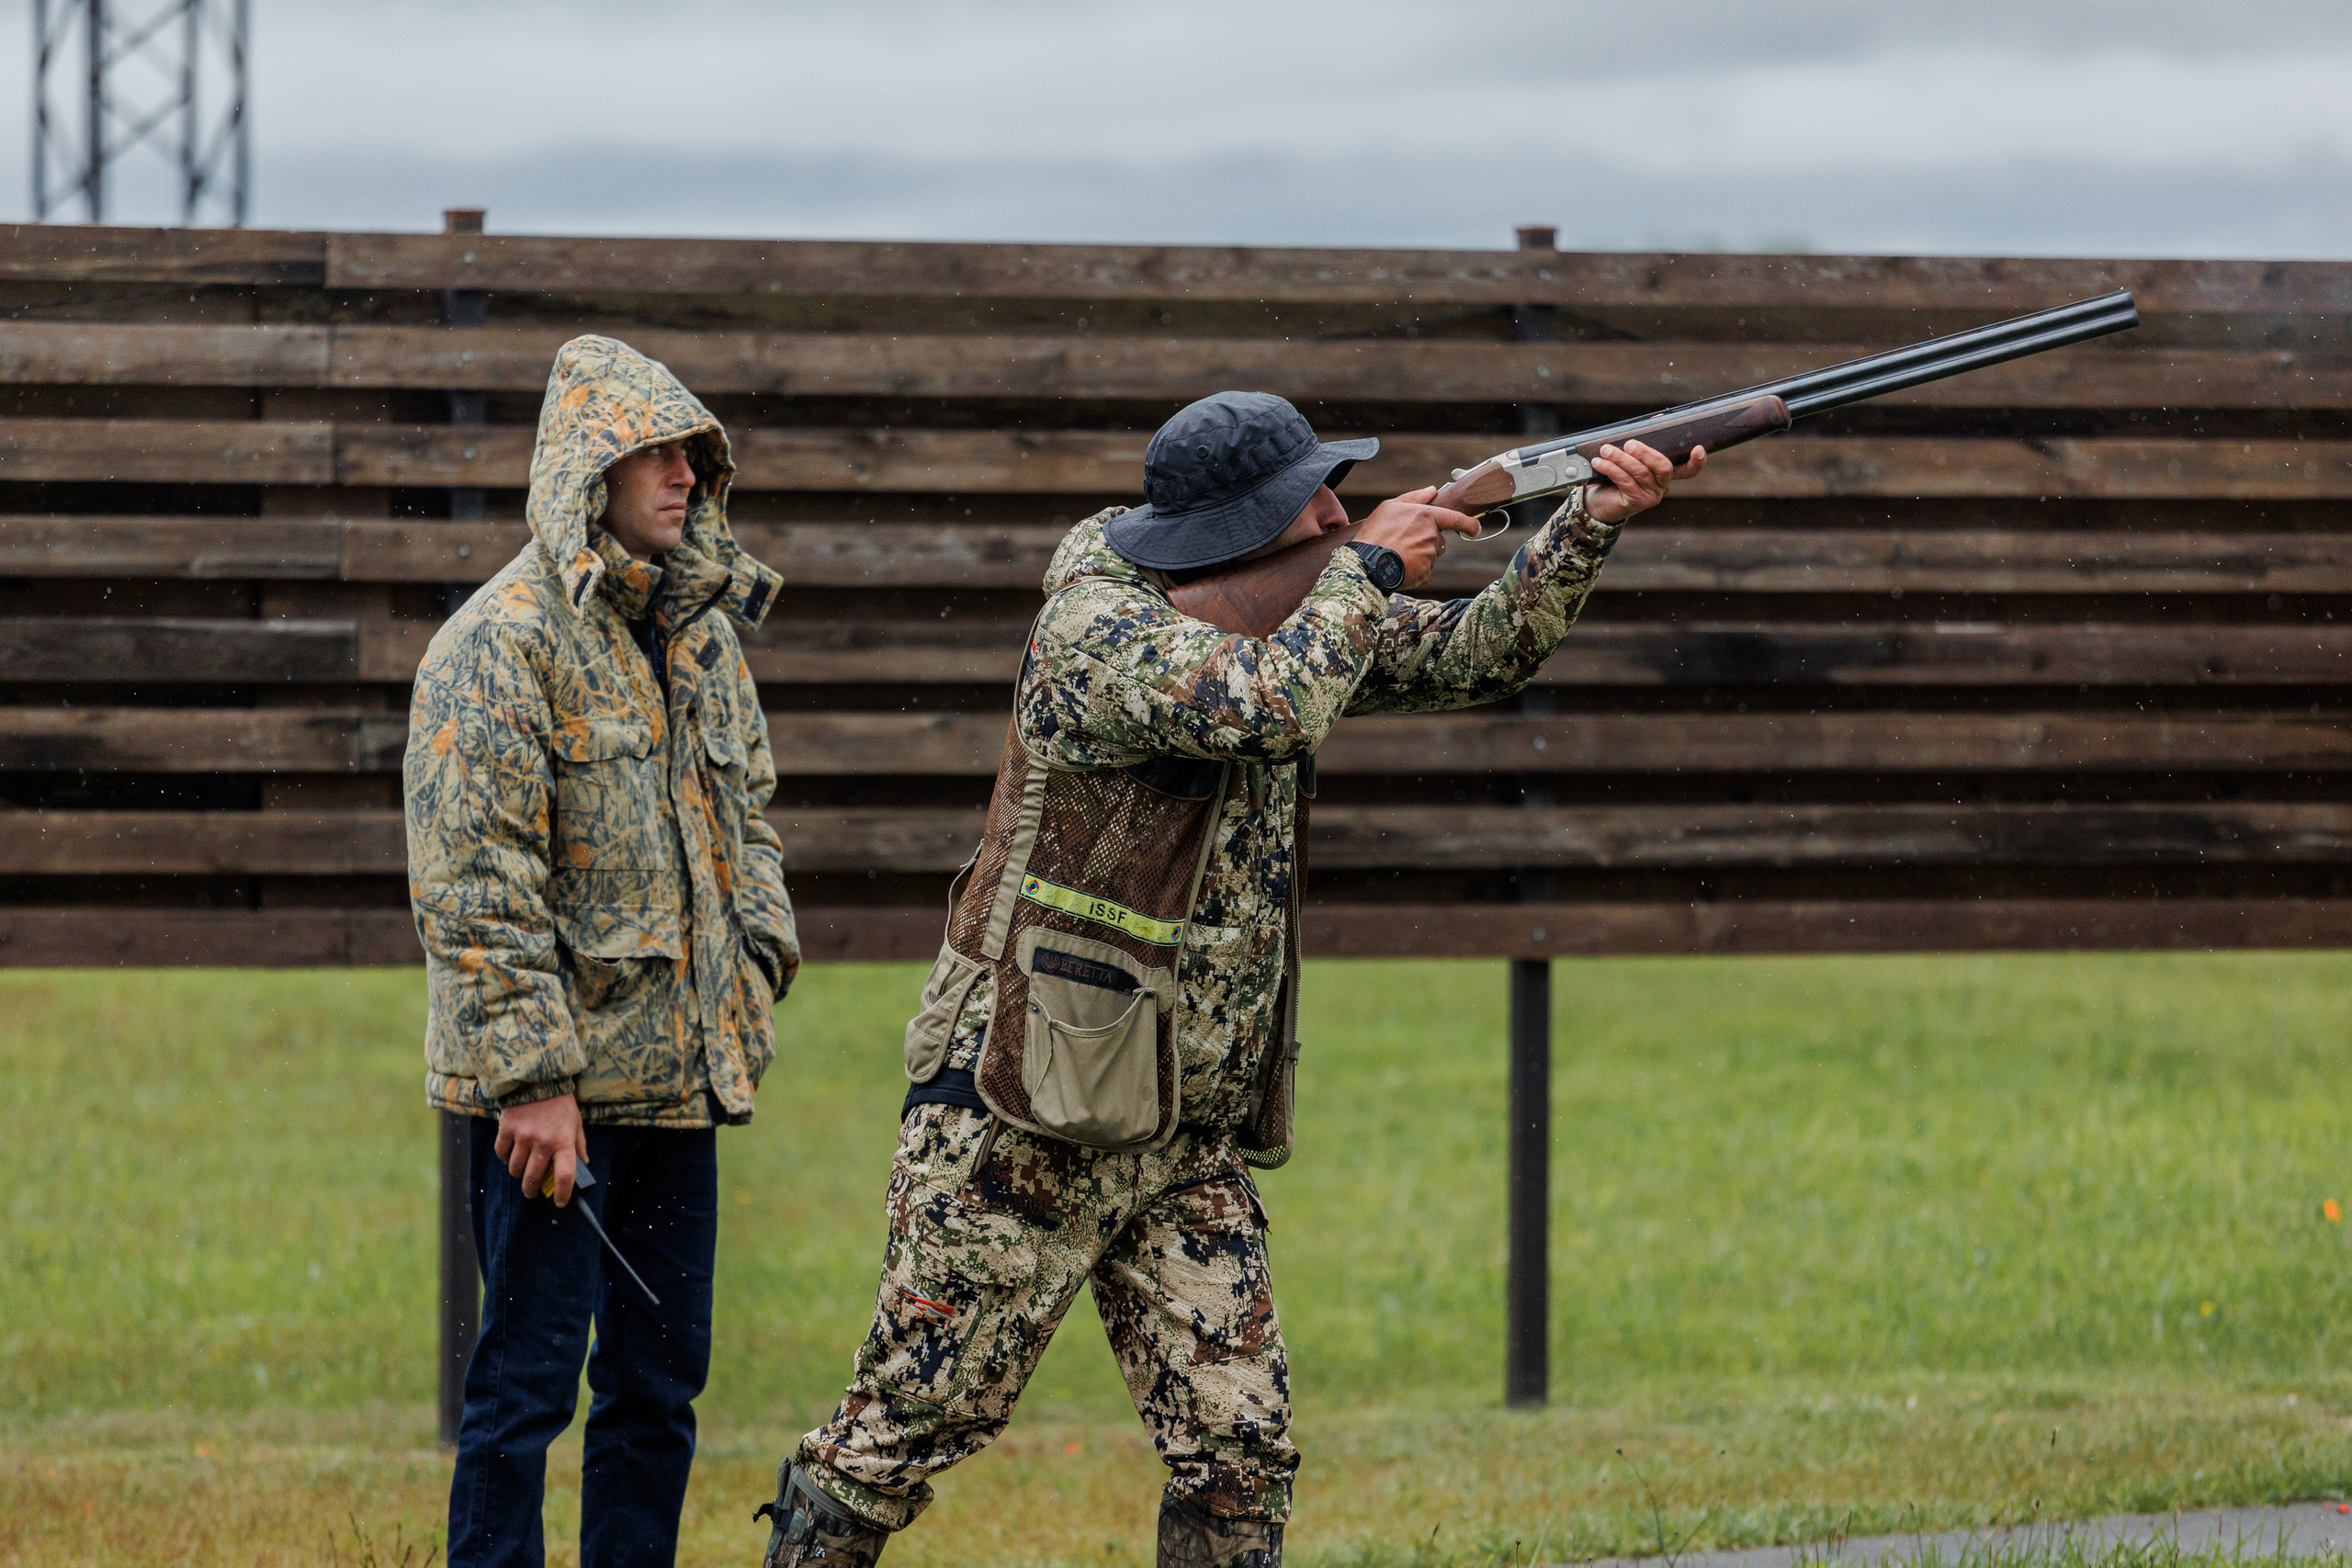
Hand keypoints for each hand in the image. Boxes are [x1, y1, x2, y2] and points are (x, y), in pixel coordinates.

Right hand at [496, 1092, 586, 1205]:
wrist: (537, 1077)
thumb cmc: (560, 1103)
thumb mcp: (576, 1122)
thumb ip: (579, 1145)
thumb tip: (583, 1164)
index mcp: (564, 1141)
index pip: (565, 1176)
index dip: (562, 1194)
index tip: (560, 1202)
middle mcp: (543, 1142)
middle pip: (534, 1178)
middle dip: (532, 1190)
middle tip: (533, 1192)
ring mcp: (523, 1136)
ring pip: (515, 1169)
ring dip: (518, 1176)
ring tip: (521, 1174)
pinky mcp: (507, 1129)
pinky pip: (502, 1153)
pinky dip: (505, 1159)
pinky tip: (510, 1156)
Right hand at [1353, 487, 1483, 589]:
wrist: (1367, 562)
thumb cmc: (1376, 532)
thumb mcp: (1390, 506)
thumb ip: (1414, 497)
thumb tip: (1432, 490)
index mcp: (1426, 516)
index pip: (1456, 519)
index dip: (1469, 524)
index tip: (1476, 529)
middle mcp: (1432, 536)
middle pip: (1439, 540)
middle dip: (1427, 541)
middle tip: (1404, 542)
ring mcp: (1430, 556)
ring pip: (1431, 555)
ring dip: (1420, 555)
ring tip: (1398, 554)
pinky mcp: (1425, 573)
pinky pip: (1424, 570)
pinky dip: (1414, 569)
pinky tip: (1400, 565)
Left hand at [1585, 440, 1706, 524]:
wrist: (1598, 502)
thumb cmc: (1614, 476)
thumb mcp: (1628, 457)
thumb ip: (1640, 443)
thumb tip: (1655, 420)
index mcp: (1664, 475)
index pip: (1688, 470)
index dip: (1696, 462)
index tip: (1698, 449)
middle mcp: (1662, 487)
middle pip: (1663, 467)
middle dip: (1645, 453)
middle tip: (1629, 444)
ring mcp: (1651, 496)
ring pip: (1640, 472)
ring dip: (1620, 458)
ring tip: (1605, 450)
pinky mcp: (1637, 503)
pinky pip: (1625, 481)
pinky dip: (1611, 469)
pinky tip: (1600, 462)